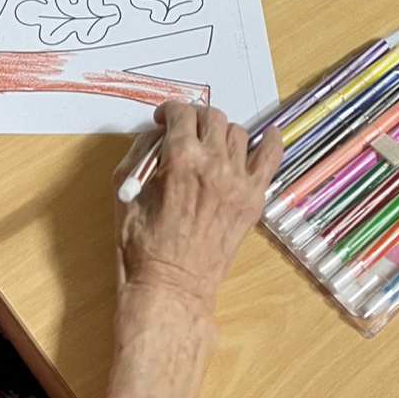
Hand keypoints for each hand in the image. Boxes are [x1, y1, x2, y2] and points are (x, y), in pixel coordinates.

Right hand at [104, 103, 281, 397]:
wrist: (172, 286)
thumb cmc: (142, 244)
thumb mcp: (126, 190)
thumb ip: (141, 151)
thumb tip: (158, 133)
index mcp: (181, 158)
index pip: (181, 113)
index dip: (169, 110)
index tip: (164, 120)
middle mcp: (214, 163)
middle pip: (212, 117)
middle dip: (194, 118)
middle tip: (184, 131)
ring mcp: (238, 182)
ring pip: (237, 132)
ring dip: (220, 132)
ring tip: (210, 145)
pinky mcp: (252, 200)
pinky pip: (271, 159)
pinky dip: (272, 142)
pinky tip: (269, 134)